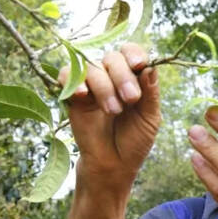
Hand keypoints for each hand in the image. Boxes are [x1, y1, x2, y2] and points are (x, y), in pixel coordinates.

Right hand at [58, 43, 160, 183]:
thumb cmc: (134, 141)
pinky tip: (82, 95)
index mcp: (134, 78)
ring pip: (92, 67)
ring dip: (104, 87)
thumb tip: (150, 67)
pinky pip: (66, 75)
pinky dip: (73, 81)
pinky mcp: (73, 96)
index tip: (139, 65)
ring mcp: (92, 85)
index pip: (132, 52)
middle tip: (131, 99)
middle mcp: (112, 77)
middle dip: (122, 76)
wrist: (113, 165)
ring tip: (113, 111)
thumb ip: (151, 93)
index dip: (134, 54)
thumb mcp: (150, 118)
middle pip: (113, 58)